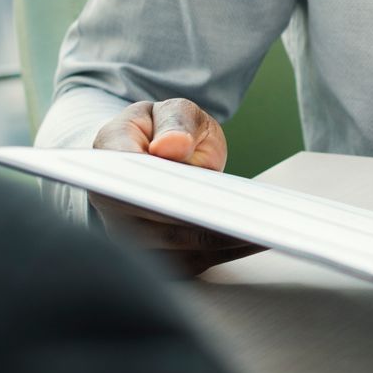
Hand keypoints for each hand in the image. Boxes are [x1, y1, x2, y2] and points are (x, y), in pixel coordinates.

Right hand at [90, 98, 256, 275]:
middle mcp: (112, 207)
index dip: (164, 193)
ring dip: (223, 244)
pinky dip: (226, 252)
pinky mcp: (157, 257)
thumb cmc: (157, 131)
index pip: (129, 183)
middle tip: (250, 219)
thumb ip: (174, 122)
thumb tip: (172, 146)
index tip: (203, 194)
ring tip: (265, 228)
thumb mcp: (170, 110)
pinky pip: (193, 262)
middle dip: (207, 227)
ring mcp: (131, 238)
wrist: (150, 153)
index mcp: (107, 161)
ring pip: (177, 254)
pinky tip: (257, 238)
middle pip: (159, 229)